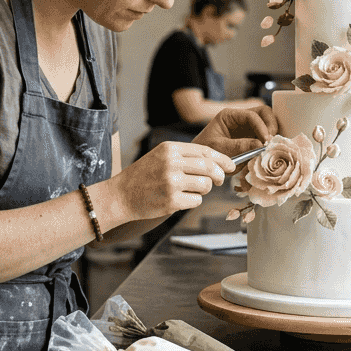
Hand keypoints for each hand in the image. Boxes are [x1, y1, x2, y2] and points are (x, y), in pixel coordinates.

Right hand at [106, 141, 234, 221]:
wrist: (120, 195)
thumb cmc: (142, 176)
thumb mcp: (160, 157)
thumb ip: (185, 157)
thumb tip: (216, 162)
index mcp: (169, 149)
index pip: (204, 151)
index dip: (221, 159)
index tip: (230, 165)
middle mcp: (171, 163)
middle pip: (209, 167)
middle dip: (219, 175)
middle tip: (218, 181)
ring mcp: (171, 182)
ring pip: (205, 185)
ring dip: (204, 190)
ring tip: (190, 191)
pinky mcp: (171, 201)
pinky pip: (196, 201)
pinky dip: (193, 202)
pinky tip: (180, 200)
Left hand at [192, 105, 277, 157]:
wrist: (201, 161)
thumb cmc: (205, 151)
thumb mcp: (219, 148)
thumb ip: (238, 146)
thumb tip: (260, 145)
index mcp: (230, 116)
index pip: (252, 115)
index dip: (261, 126)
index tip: (265, 141)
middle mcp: (241, 119)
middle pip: (264, 114)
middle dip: (271, 126)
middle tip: (270, 142)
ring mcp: (247, 129)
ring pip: (268, 124)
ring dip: (272, 135)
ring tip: (270, 148)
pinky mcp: (252, 139)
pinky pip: (265, 137)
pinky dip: (268, 144)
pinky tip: (266, 153)